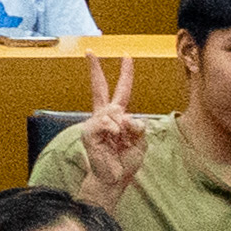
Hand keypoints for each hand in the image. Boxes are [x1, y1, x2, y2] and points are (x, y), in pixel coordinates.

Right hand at [71, 53, 148, 204]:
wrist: (115, 178)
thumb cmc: (126, 160)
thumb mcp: (141, 141)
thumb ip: (138, 126)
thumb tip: (124, 118)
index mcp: (117, 116)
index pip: (121, 90)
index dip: (125, 73)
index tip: (126, 57)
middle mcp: (104, 116)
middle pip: (99, 88)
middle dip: (95, 69)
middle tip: (90, 52)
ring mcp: (95, 123)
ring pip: (115, 112)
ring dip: (124, 127)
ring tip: (121, 140)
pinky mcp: (89, 132)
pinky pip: (107, 123)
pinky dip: (115, 130)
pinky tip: (114, 138)